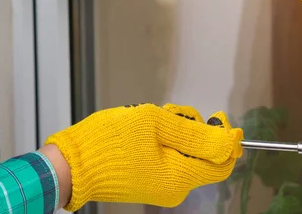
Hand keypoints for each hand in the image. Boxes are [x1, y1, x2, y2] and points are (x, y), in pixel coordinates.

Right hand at [45, 103, 242, 210]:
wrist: (71, 163)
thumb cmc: (108, 142)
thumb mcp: (156, 125)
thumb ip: (196, 134)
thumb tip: (230, 141)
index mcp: (179, 178)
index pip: (222, 162)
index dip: (226, 137)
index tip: (216, 116)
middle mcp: (174, 188)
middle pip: (203, 155)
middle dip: (194, 129)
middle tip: (172, 112)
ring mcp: (160, 187)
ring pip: (185, 153)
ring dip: (176, 131)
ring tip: (152, 118)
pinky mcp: (149, 181)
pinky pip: (169, 158)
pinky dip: (164, 140)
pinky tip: (145, 130)